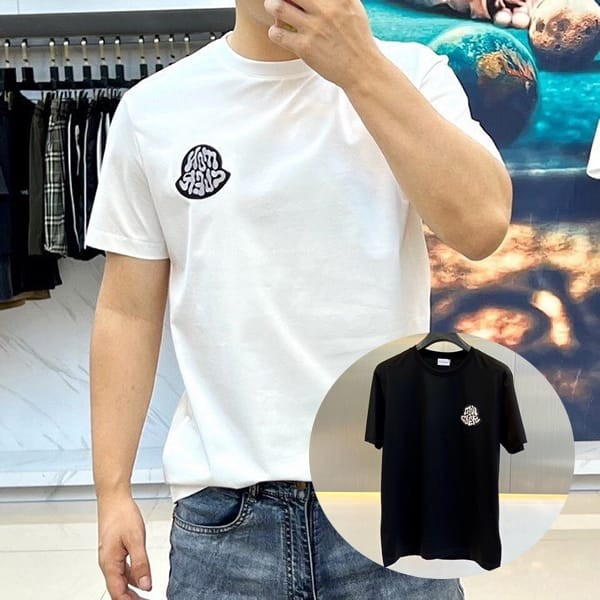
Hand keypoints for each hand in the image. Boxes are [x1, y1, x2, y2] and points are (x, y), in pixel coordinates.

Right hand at [97, 494, 152, 599]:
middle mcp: (108, 563)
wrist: (113, 498)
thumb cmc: (121, 514)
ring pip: (122, 579)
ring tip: (147, 594)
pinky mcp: (115, 550)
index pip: (118, 593)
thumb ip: (141, 563)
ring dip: (134, 589)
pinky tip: (143, 577)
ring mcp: (111, 557)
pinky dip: (133, 576)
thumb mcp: (135, 539)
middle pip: (119, 589)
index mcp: (110, 564)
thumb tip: (146, 586)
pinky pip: (124, 569)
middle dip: (132, 599)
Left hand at [264, 0, 382, 89]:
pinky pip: (277, 33)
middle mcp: (325, 9)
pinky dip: (274, 31)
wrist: (361, 69)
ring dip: (272, 5)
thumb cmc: (357, 38)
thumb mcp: (353, 7)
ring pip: (278, 7)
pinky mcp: (304, 48)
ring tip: (274, 8)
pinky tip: (280, 33)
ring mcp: (313, 28)